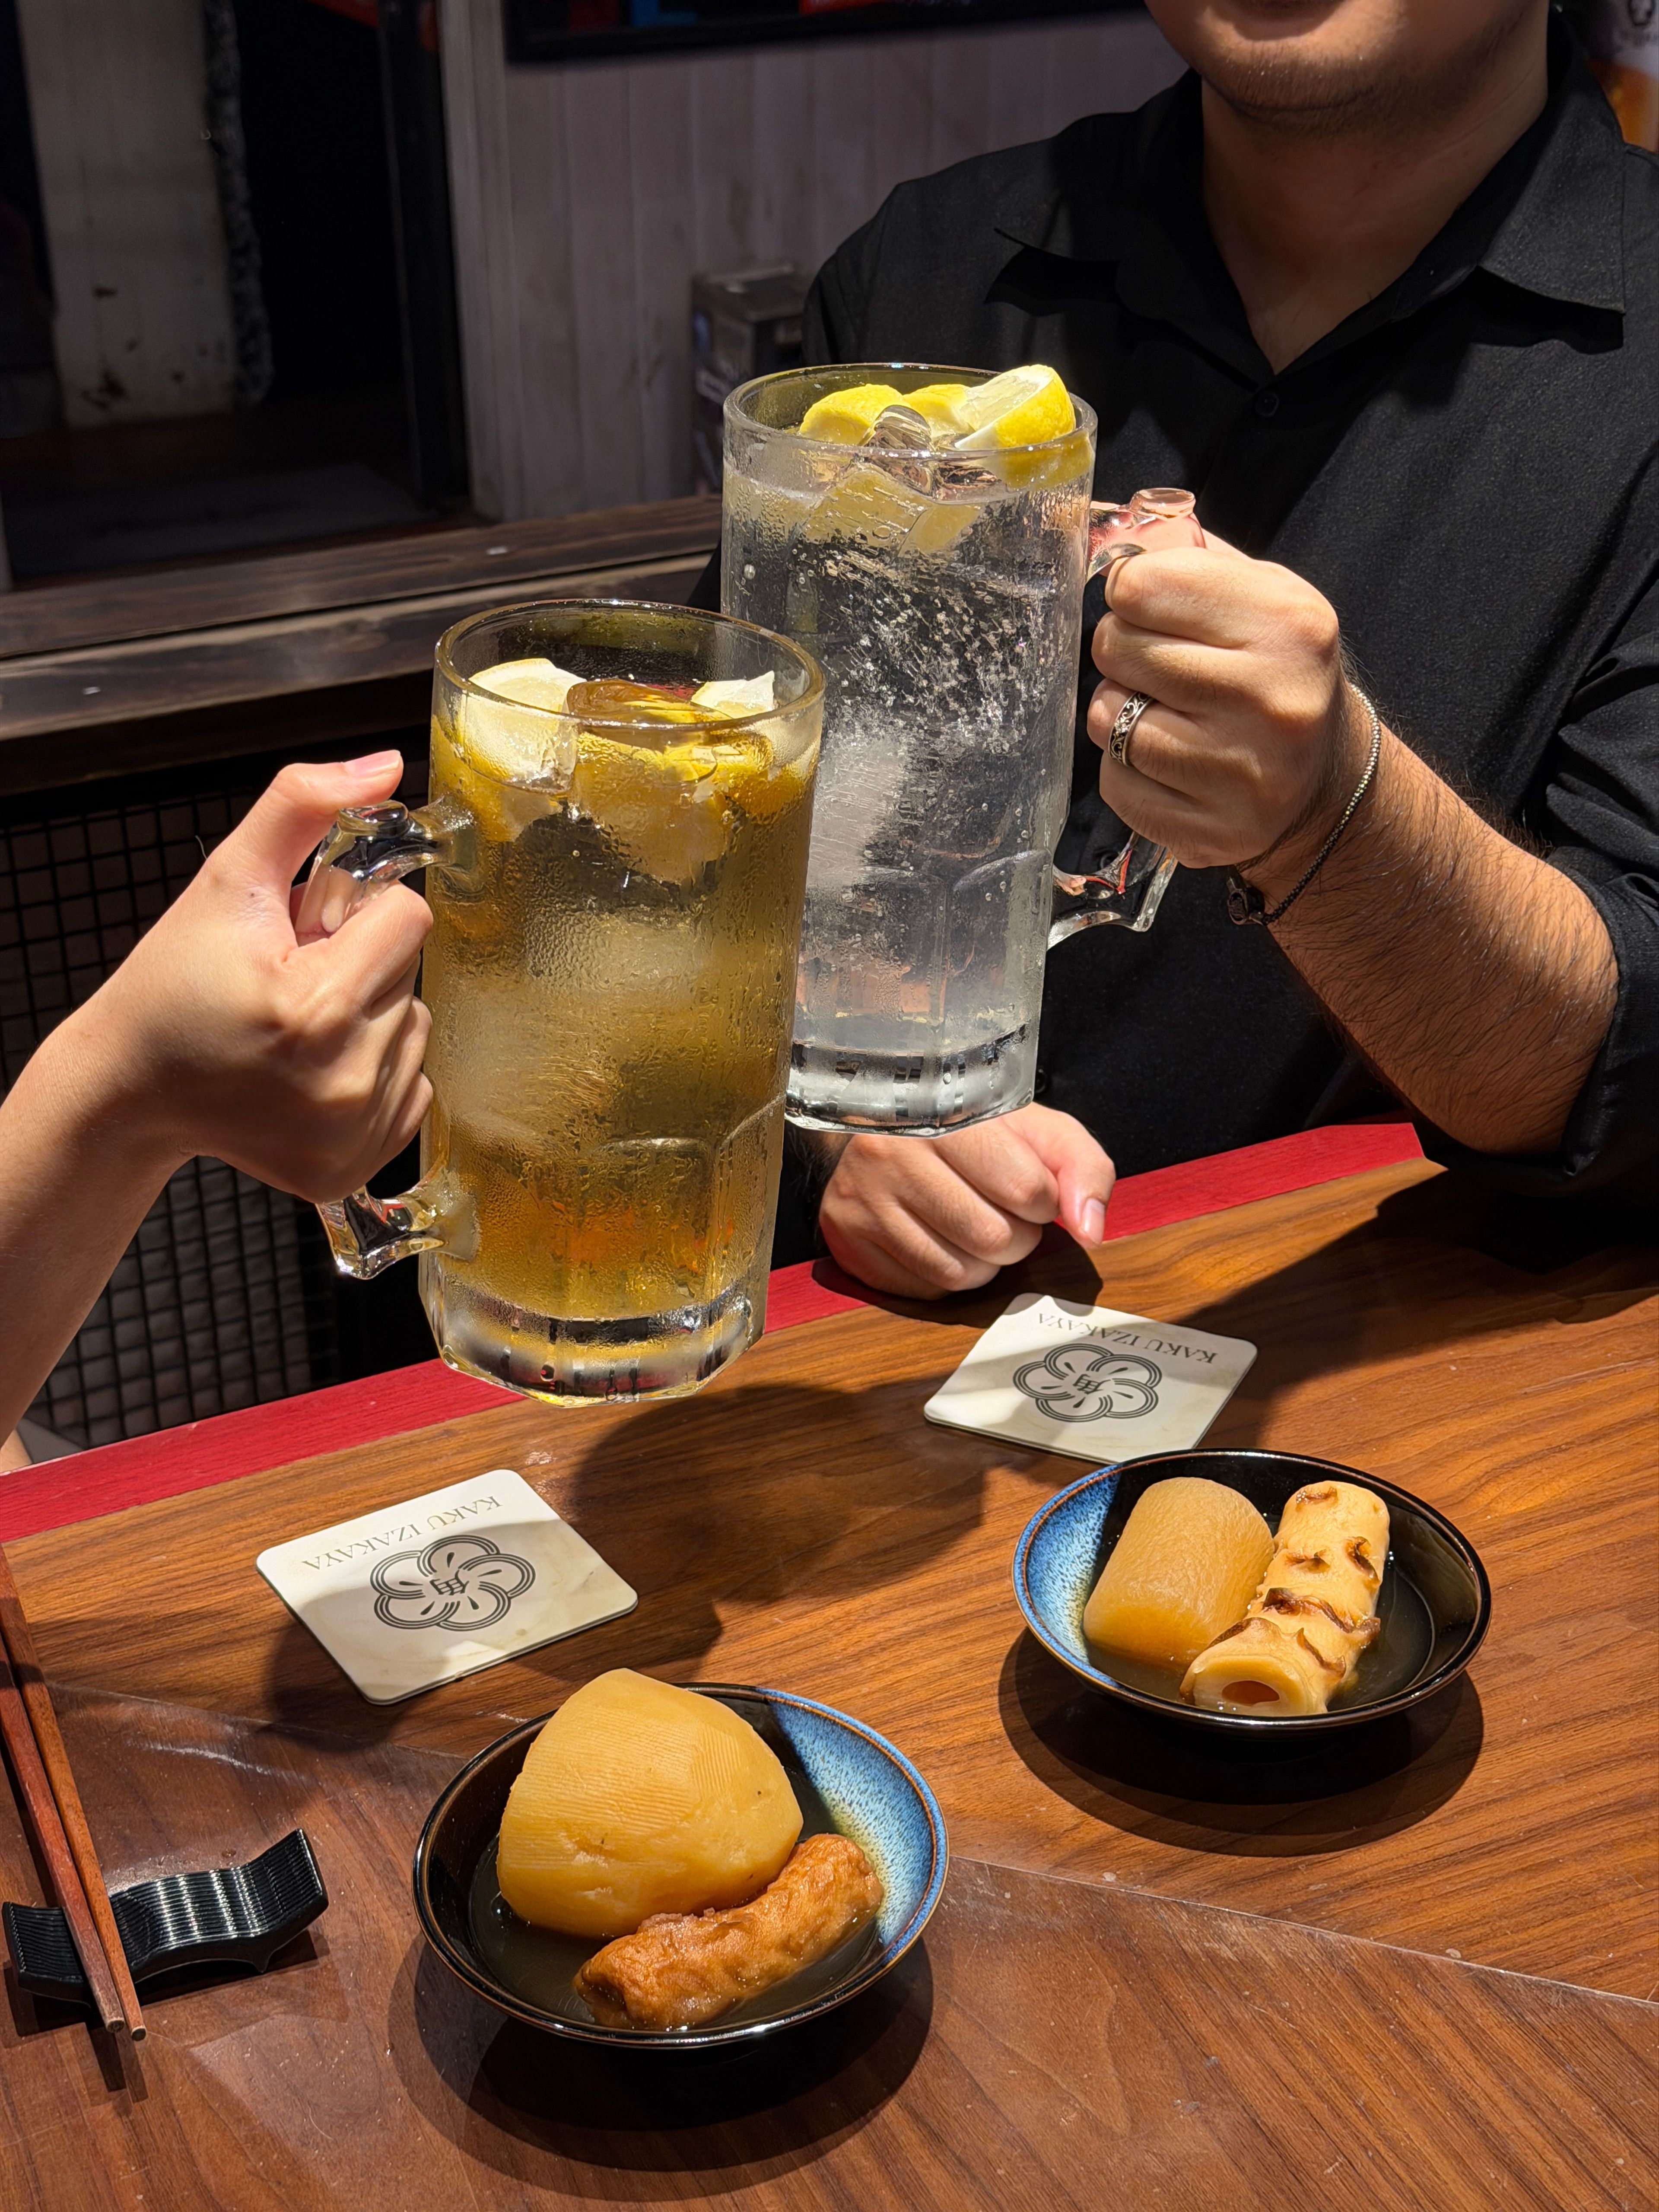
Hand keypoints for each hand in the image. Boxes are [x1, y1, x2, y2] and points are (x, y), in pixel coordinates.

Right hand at [63, 755, 433, 1201]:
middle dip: (361, 964)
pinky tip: (313, 1067)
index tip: (308, 932)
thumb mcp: (228, 880)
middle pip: (413, 976)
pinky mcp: (351, 1166)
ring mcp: (349, 1133)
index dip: (358, 912)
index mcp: (316, 1008)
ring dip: (371, 1016)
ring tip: (301, 1024)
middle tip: (293, 978)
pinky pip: (412, 1089)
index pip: (408, 918)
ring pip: (418, 1031)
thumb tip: (384, 768)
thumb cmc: (173, 983)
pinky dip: (372, 1070)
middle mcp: (342, 1080)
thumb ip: (303, 808)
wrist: (131, 1084)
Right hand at [818, 1104, 1113, 1297]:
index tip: (1029, 1189)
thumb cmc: (975, 1133)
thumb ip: (1083, 1168)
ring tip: (977, 1229)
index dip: (1043, 1201)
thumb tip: (1091, 1231)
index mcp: (943, 1113)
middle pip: (993, 1238)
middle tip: (1005, 1214)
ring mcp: (862, 1199)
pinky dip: (948, 1276)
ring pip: (958, 1273)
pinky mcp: (846, 1240)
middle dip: (1017, 1238)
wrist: (885, 1129)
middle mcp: (890, 1153)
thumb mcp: (1037, 1131)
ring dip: (986, 1264)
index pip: (1025, 1188)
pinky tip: (942, 1241)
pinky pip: (924, 1290)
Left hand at [1089, 537, 1371, 883]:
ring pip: (1109, 721)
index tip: (1145, 604)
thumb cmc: (1275, 671)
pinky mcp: (1210, 832)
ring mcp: (1241, 774)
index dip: (1130, 592)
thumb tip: (1101, 539)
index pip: (1143, 586)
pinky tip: (1166, 761)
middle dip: (1121, 650)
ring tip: (1161, 711)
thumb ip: (1188, 560)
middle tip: (1153, 662)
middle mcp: (1271, 699)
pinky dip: (1124, 768)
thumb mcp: (1260, 596)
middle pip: (1118, 649)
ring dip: (1117, 712)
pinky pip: (1116, 783)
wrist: (1323, 777)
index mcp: (1288, 624)